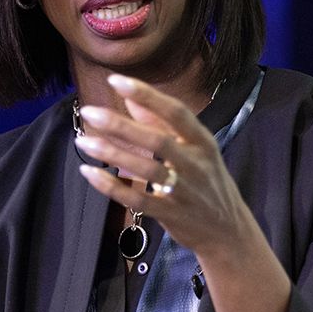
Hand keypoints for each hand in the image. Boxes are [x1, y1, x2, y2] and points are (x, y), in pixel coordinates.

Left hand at [74, 73, 256, 260]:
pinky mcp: (171, 215)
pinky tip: (89, 172)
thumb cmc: (206, 182)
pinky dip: (111, 187)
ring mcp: (185, 191)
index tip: (116, 80)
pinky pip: (137, 199)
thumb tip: (131, 98)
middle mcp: (197, 165)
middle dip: (122, 125)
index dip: (147, 95)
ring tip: (82, 141)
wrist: (229, 231)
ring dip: (112, 154)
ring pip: (146, 170)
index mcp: (203, 143)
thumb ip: (162, 124)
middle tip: (90, 111)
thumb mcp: (194, 150)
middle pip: (158, 141)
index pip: (176, 113)